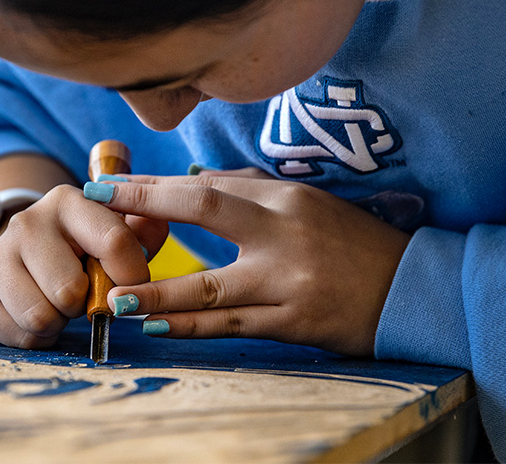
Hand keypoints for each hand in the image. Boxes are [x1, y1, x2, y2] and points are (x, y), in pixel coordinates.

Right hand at [0, 184, 166, 348]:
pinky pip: (20, 335)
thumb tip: (156, 224)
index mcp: (68, 202)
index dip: (131, 275)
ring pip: (41, 317)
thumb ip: (144, 230)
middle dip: (85, 302)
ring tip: (58, 303)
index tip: (130, 286)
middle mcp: (26, 222)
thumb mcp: (116, 231)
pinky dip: (36, 336)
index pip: (114, 242)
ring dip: (59, 321)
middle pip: (71, 291)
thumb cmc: (83, 247)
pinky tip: (37, 313)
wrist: (25, 252)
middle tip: (82, 292)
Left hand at [100, 174, 410, 355]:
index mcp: (286, 198)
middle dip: (145, 210)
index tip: (109, 183)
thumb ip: (248, 189)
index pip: (208, 185)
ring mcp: (289, 280)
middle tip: (96, 213)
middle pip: (205, 213)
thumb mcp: (306, 203)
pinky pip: (231, 324)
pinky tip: (158, 325)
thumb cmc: (351, 241)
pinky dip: (192, 325)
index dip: (154, 184)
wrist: (409, 290)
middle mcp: (285, 233)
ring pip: (210, 285)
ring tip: (116, 297)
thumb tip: (191, 180)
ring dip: (158, 292)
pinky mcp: (293, 322)